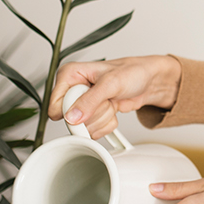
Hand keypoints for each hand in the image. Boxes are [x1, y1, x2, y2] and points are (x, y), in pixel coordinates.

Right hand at [50, 56, 181, 136]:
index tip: (90, 105)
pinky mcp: (92, 115)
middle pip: (70, 120)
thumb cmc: (131, 72)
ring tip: (111, 101)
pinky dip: (108, 123)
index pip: (55, 105)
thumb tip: (71, 117)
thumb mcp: (111, 83)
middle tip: (106, 100)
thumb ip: (89, 101)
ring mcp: (82, 104)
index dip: (72, 110)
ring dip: (102, 118)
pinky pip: (94, 130)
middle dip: (93, 114)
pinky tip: (113, 108)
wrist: (148, 81)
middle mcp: (72, 89)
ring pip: (83, 127)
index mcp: (69, 75)